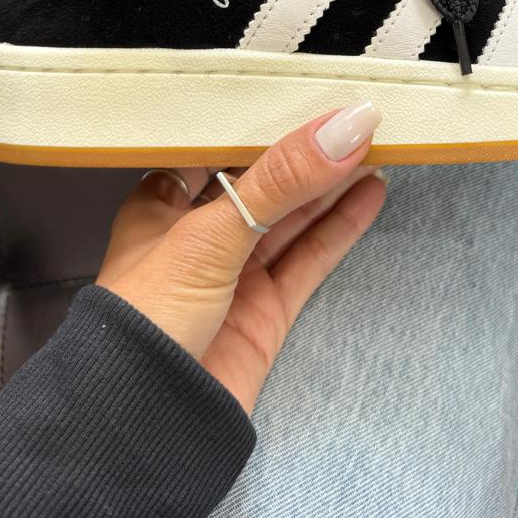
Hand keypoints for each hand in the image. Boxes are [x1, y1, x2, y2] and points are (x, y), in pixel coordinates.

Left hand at [96, 101, 385, 412]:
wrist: (141, 426)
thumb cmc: (141, 325)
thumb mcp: (210, 234)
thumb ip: (281, 180)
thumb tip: (343, 128)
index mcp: (161, 205)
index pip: (218, 148)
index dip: (263, 120)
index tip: (307, 90)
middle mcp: (197, 236)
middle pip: (263, 182)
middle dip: (307, 151)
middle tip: (356, 115)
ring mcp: (235, 274)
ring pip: (292, 217)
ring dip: (332, 183)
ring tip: (376, 143)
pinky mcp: (266, 311)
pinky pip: (310, 258)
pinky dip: (341, 226)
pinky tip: (370, 194)